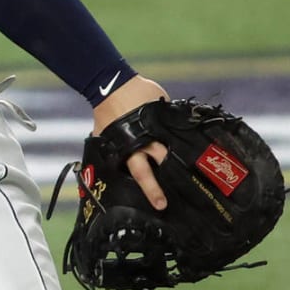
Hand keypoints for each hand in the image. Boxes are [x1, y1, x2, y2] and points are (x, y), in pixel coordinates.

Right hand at [92, 74, 169, 210]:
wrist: (110, 84)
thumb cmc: (139, 92)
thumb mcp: (160, 106)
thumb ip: (167, 123)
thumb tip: (178, 135)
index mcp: (149, 134)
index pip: (164, 157)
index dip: (174, 170)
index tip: (184, 184)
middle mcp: (133, 144)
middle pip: (143, 172)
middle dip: (153, 188)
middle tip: (162, 205)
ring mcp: (117, 145)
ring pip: (128, 170)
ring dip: (138, 183)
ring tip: (141, 198)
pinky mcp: (105, 143)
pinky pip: (114, 158)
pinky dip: (120, 168)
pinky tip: (125, 179)